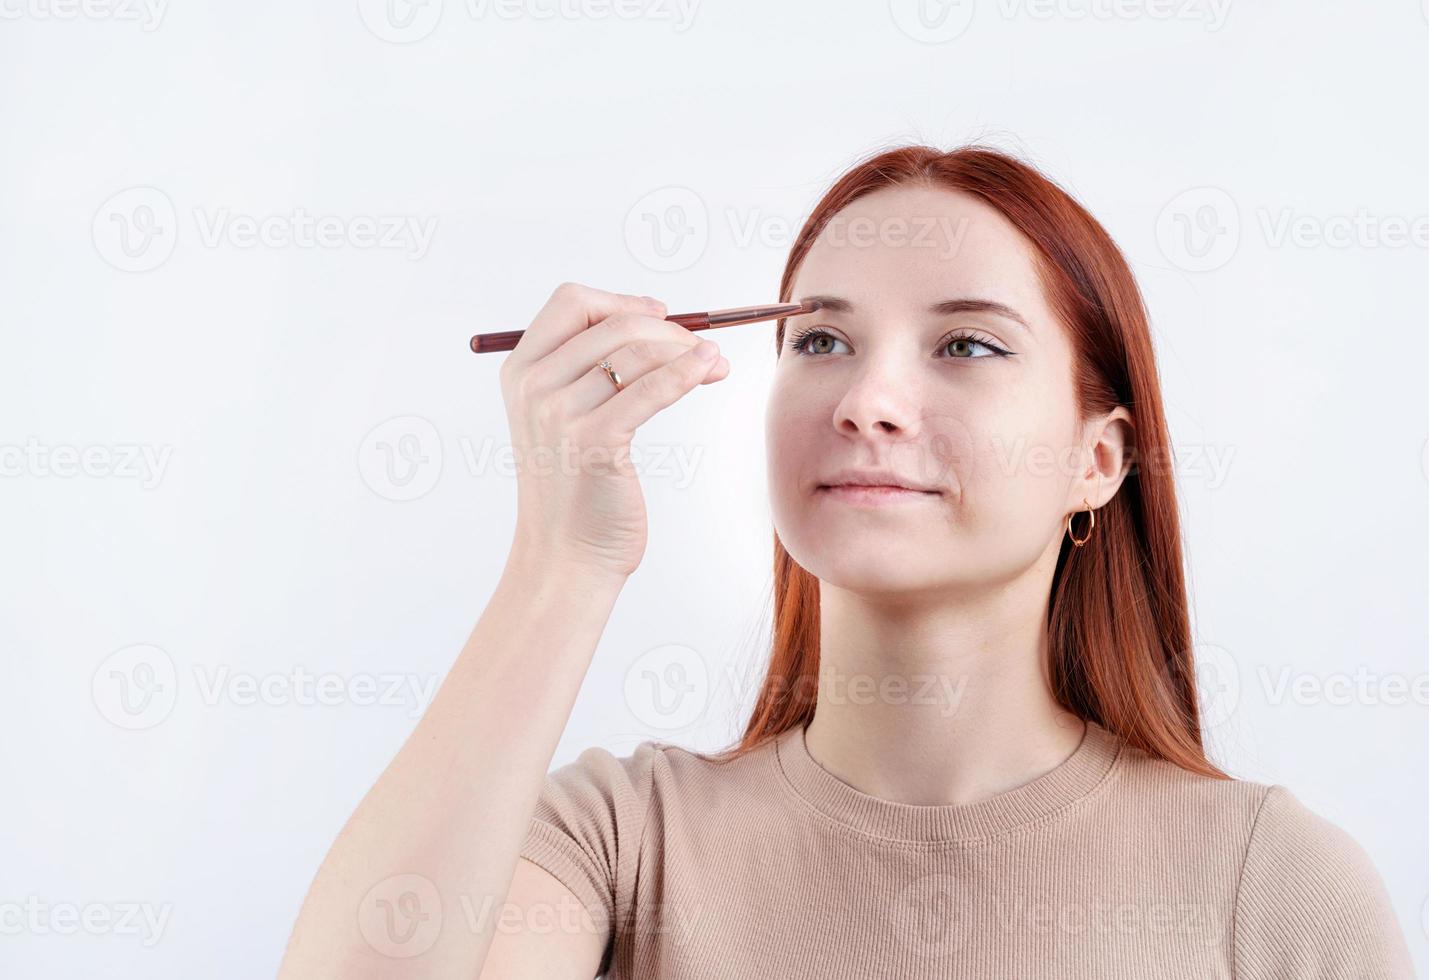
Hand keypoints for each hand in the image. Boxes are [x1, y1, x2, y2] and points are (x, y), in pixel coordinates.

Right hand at [499, 282, 729, 578]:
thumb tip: (657, 319)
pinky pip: (652, 389)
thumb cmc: (578, 488)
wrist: (566, 556)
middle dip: (668, 328)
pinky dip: (688, 372)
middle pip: (611, 322)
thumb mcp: (565, 418)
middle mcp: (533, 386)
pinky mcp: (594, 442)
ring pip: (636, 351)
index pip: (571, 302)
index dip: (621, 300)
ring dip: (686, 350)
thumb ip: (590, 370)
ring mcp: (559, 414)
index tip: (661, 315)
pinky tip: (709, 370)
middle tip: (702, 346)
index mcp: (520, 371)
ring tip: (715, 364)